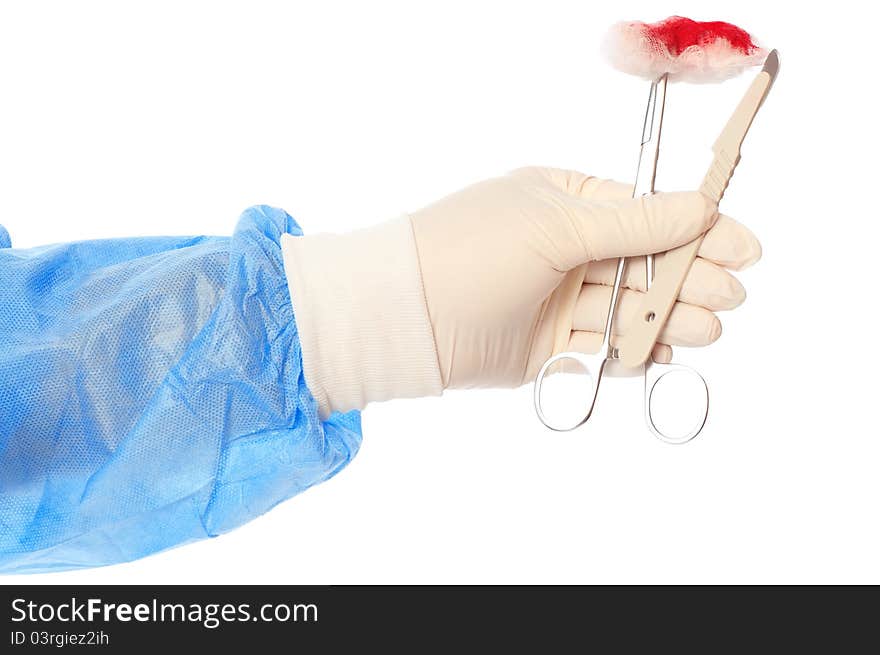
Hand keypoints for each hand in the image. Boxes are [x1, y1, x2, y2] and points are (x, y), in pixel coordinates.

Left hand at [282, 166, 760, 415]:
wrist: (406, 317)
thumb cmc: (475, 250)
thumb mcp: (557, 225)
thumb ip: (633, 224)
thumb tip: (700, 209)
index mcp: (565, 201)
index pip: (646, 212)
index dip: (698, 230)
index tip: (745, 247)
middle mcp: (564, 248)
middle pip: (645, 263)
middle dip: (691, 278)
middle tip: (731, 296)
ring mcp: (557, 299)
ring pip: (628, 308)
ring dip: (670, 317)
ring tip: (708, 328)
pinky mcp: (548, 347)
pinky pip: (602, 347)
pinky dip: (634, 351)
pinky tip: (666, 351)